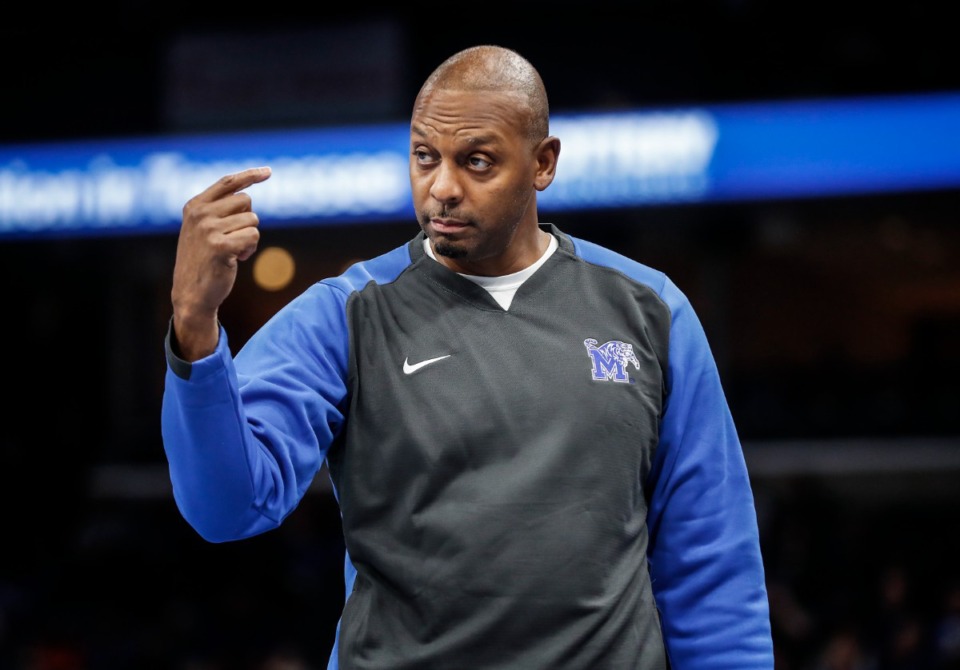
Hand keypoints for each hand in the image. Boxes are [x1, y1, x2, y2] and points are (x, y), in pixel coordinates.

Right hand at [171, 166, 271, 360]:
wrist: (191, 294)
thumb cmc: (203, 261)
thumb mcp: (203, 230)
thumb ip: (217, 211)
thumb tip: (247, 195)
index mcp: (195, 206)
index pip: (228, 182)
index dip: (250, 175)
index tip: (268, 172)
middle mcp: (200, 214)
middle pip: (246, 201)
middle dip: (247, 220)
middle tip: (234, 239)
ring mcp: (209, 229)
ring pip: (253, 220)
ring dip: (250, 238)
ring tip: (232, 251)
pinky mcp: (221, 246)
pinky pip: (253, 236)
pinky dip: (250, 249)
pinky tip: (237, 259)